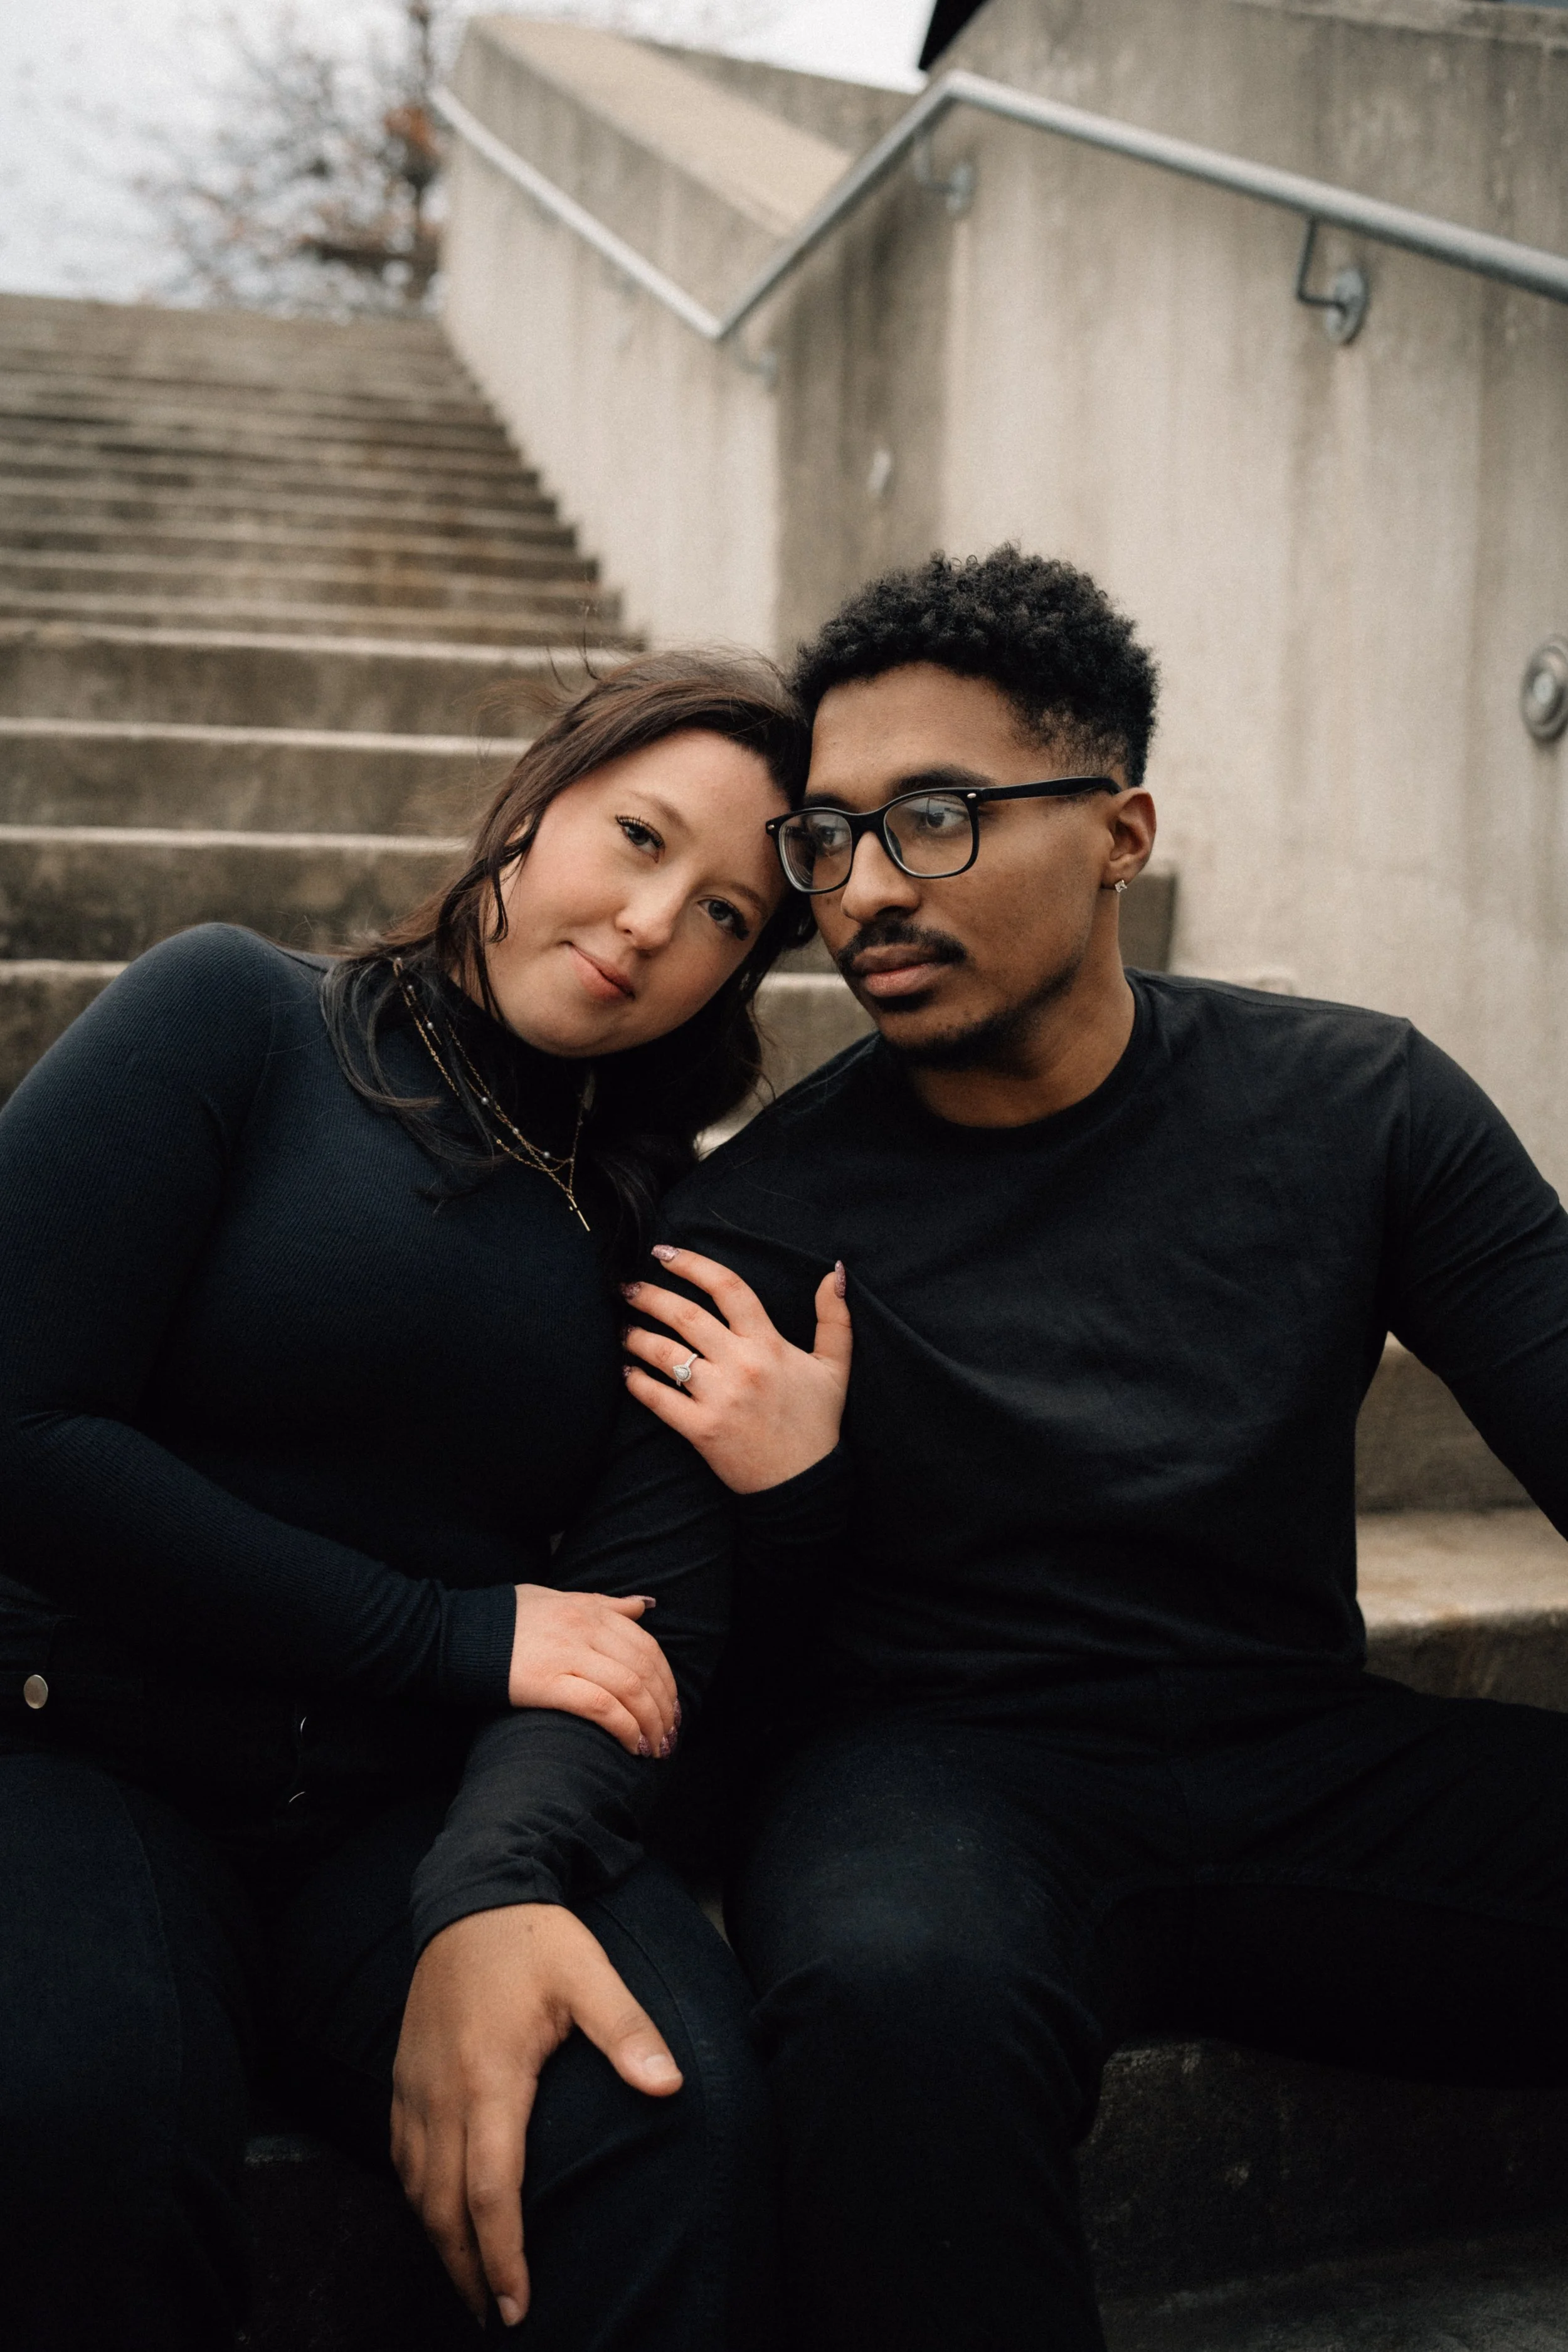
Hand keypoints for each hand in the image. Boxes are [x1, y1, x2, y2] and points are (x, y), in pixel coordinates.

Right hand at [392, 1903, 682, 2328]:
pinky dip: (418, 2200)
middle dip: (468, 2270)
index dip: (503, 2255)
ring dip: (440, 2243)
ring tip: (471, 2285)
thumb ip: (627, 2031)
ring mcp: (415, 2086)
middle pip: (443, 2208)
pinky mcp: (403, 2076)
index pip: (490, 2191)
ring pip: (415, 2189)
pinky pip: (401, 2156)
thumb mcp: (589, 1974)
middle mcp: (442, 2093)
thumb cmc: (532, 1938)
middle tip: (496, 2317)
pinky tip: (438, 2217)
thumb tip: (669, 2086)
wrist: (469, 1892)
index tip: (518, 2304)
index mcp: (490, 2078)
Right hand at [509, 1585, 678, 1757]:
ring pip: (630, 1689)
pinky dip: (625, 1728)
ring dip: (651, 1722)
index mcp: (589, 1609)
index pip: (646, 1645)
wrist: (456, 1633)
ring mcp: (567, 1655)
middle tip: (669, 1733)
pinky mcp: (548, 1683)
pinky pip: (601, 1706)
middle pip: (644, 1669)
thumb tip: (644, 1607)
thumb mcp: (557, 1597)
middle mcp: (585, 1628)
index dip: (666, 1679)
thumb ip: (603, 1603)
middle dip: (664, 1706)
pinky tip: (632, 1746)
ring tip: (655, 1747)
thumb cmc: (505, 1618)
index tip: (671, 1705)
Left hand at [621, 1245, 851, 1494]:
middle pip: (686, 1316)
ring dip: (637, 1336)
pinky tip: (625, 1373)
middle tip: (627, 1287)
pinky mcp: (701, 1430)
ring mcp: (719, 1398)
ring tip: (622, 1329)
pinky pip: (659, 1399)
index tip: (664, 1253)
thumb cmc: (817, 1422)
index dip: (693, 1264)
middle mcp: (742, 1365)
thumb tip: (836, 1272)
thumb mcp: (836, 1366)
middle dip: (650, 1296)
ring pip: (666, 1354)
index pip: (728, 1288)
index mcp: (769, 1344)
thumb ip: (834, 1317)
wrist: (804, 1484)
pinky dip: (637, 1384)